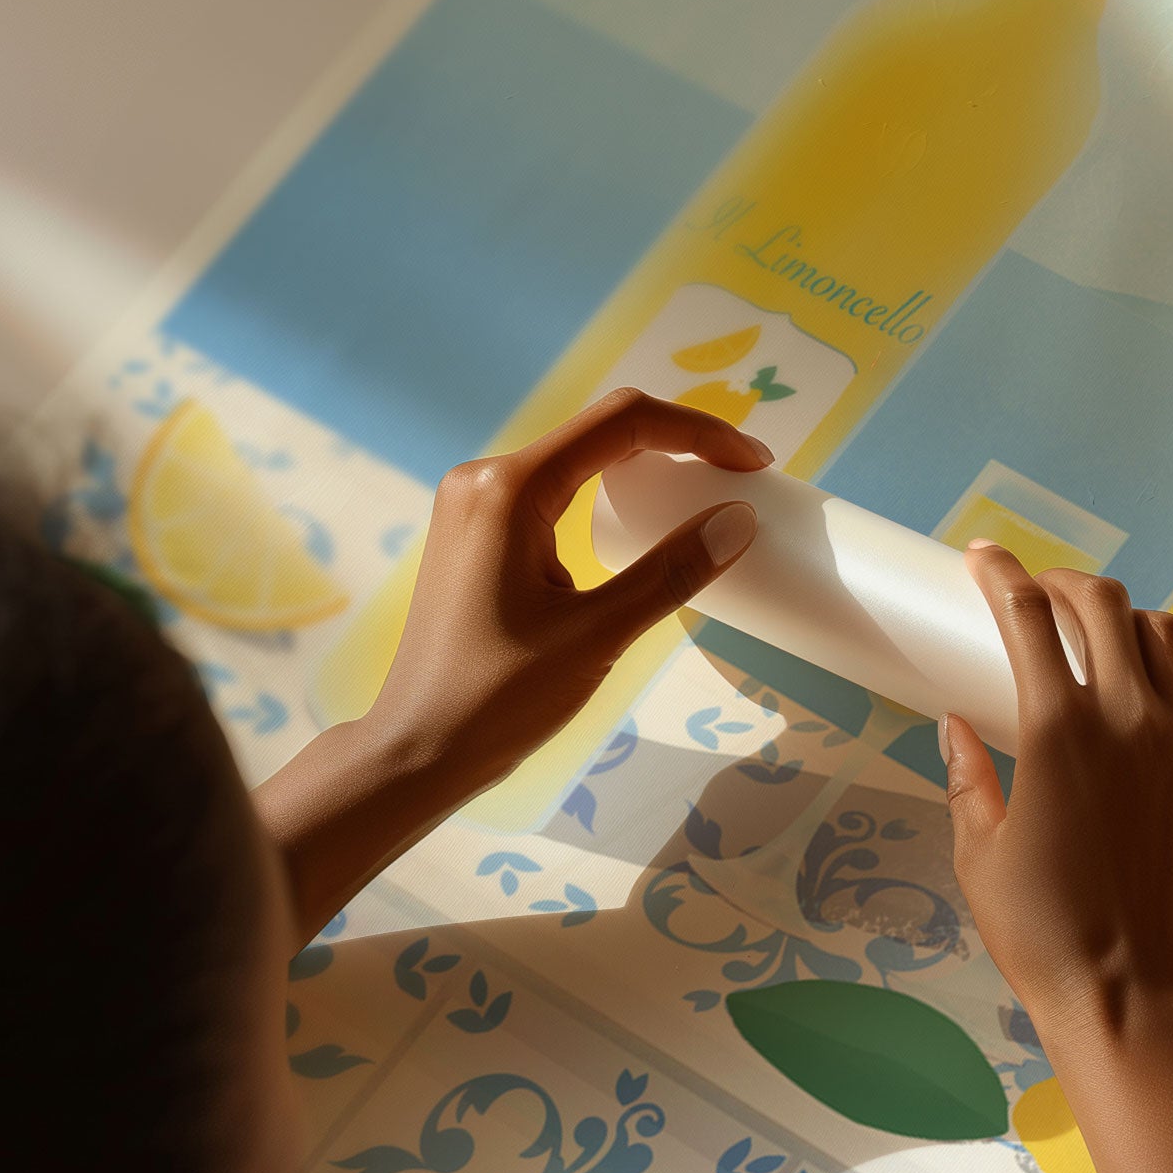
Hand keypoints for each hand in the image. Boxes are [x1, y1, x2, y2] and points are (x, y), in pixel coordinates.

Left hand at [255, 389, 765, 937]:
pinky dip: (607, 497)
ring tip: (702, 498)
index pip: (622, 424)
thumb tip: (739, 519)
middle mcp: (485, 479)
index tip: (753, 463)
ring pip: (578, 460)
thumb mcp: (597, 636)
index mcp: (508, 488)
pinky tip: (641, 526)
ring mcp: (475, 505)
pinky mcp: (477, 535)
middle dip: (677, 445)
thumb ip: (670, 573)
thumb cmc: (498, 698)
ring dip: (644, 469)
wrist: (419, 749)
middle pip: (601, 432)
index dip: (698, 432)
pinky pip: (555, 493)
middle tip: (739, 480)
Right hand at [938, 545, 1172, 1045]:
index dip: (999, 573)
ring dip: (1131, 618)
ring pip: (1168, 636)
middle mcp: (1125, 718)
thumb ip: (966, 779)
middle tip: (1039, 595)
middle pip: (1102, 605)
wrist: (1132, 997)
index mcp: (1055, 730)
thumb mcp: (978, 854)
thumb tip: (954, 725)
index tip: (981, 557)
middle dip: (1064, 583)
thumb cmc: (1041, 934)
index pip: (1025, 617)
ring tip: (1106, 634)